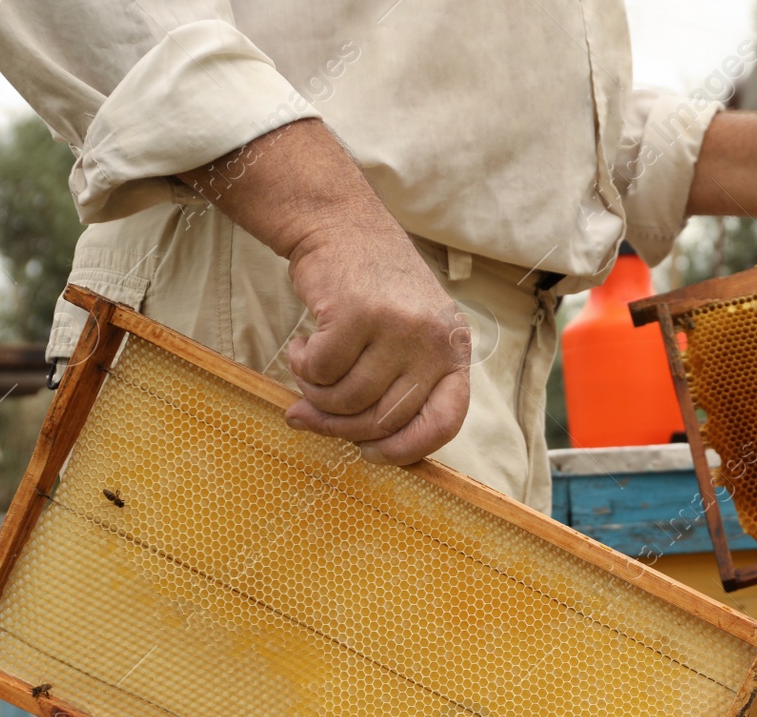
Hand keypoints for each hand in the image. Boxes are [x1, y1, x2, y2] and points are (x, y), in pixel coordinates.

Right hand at [178, 119, 468, 464]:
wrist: (341, 223)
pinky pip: (320, 372)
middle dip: (340, 426)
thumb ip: (397, 386)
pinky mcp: (358, 313)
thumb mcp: (409, 334)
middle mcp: (435, 339)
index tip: (370, 453)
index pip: (445, 422)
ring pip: (347, 399)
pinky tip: (304, 343)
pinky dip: (302, 365)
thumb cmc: (372, 289)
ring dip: (316, 394)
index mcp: (454, 350)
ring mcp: (399, 325)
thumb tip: (359, 449)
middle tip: (309, 413)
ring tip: (310, 366)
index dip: (406, 449)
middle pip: (384, 419)